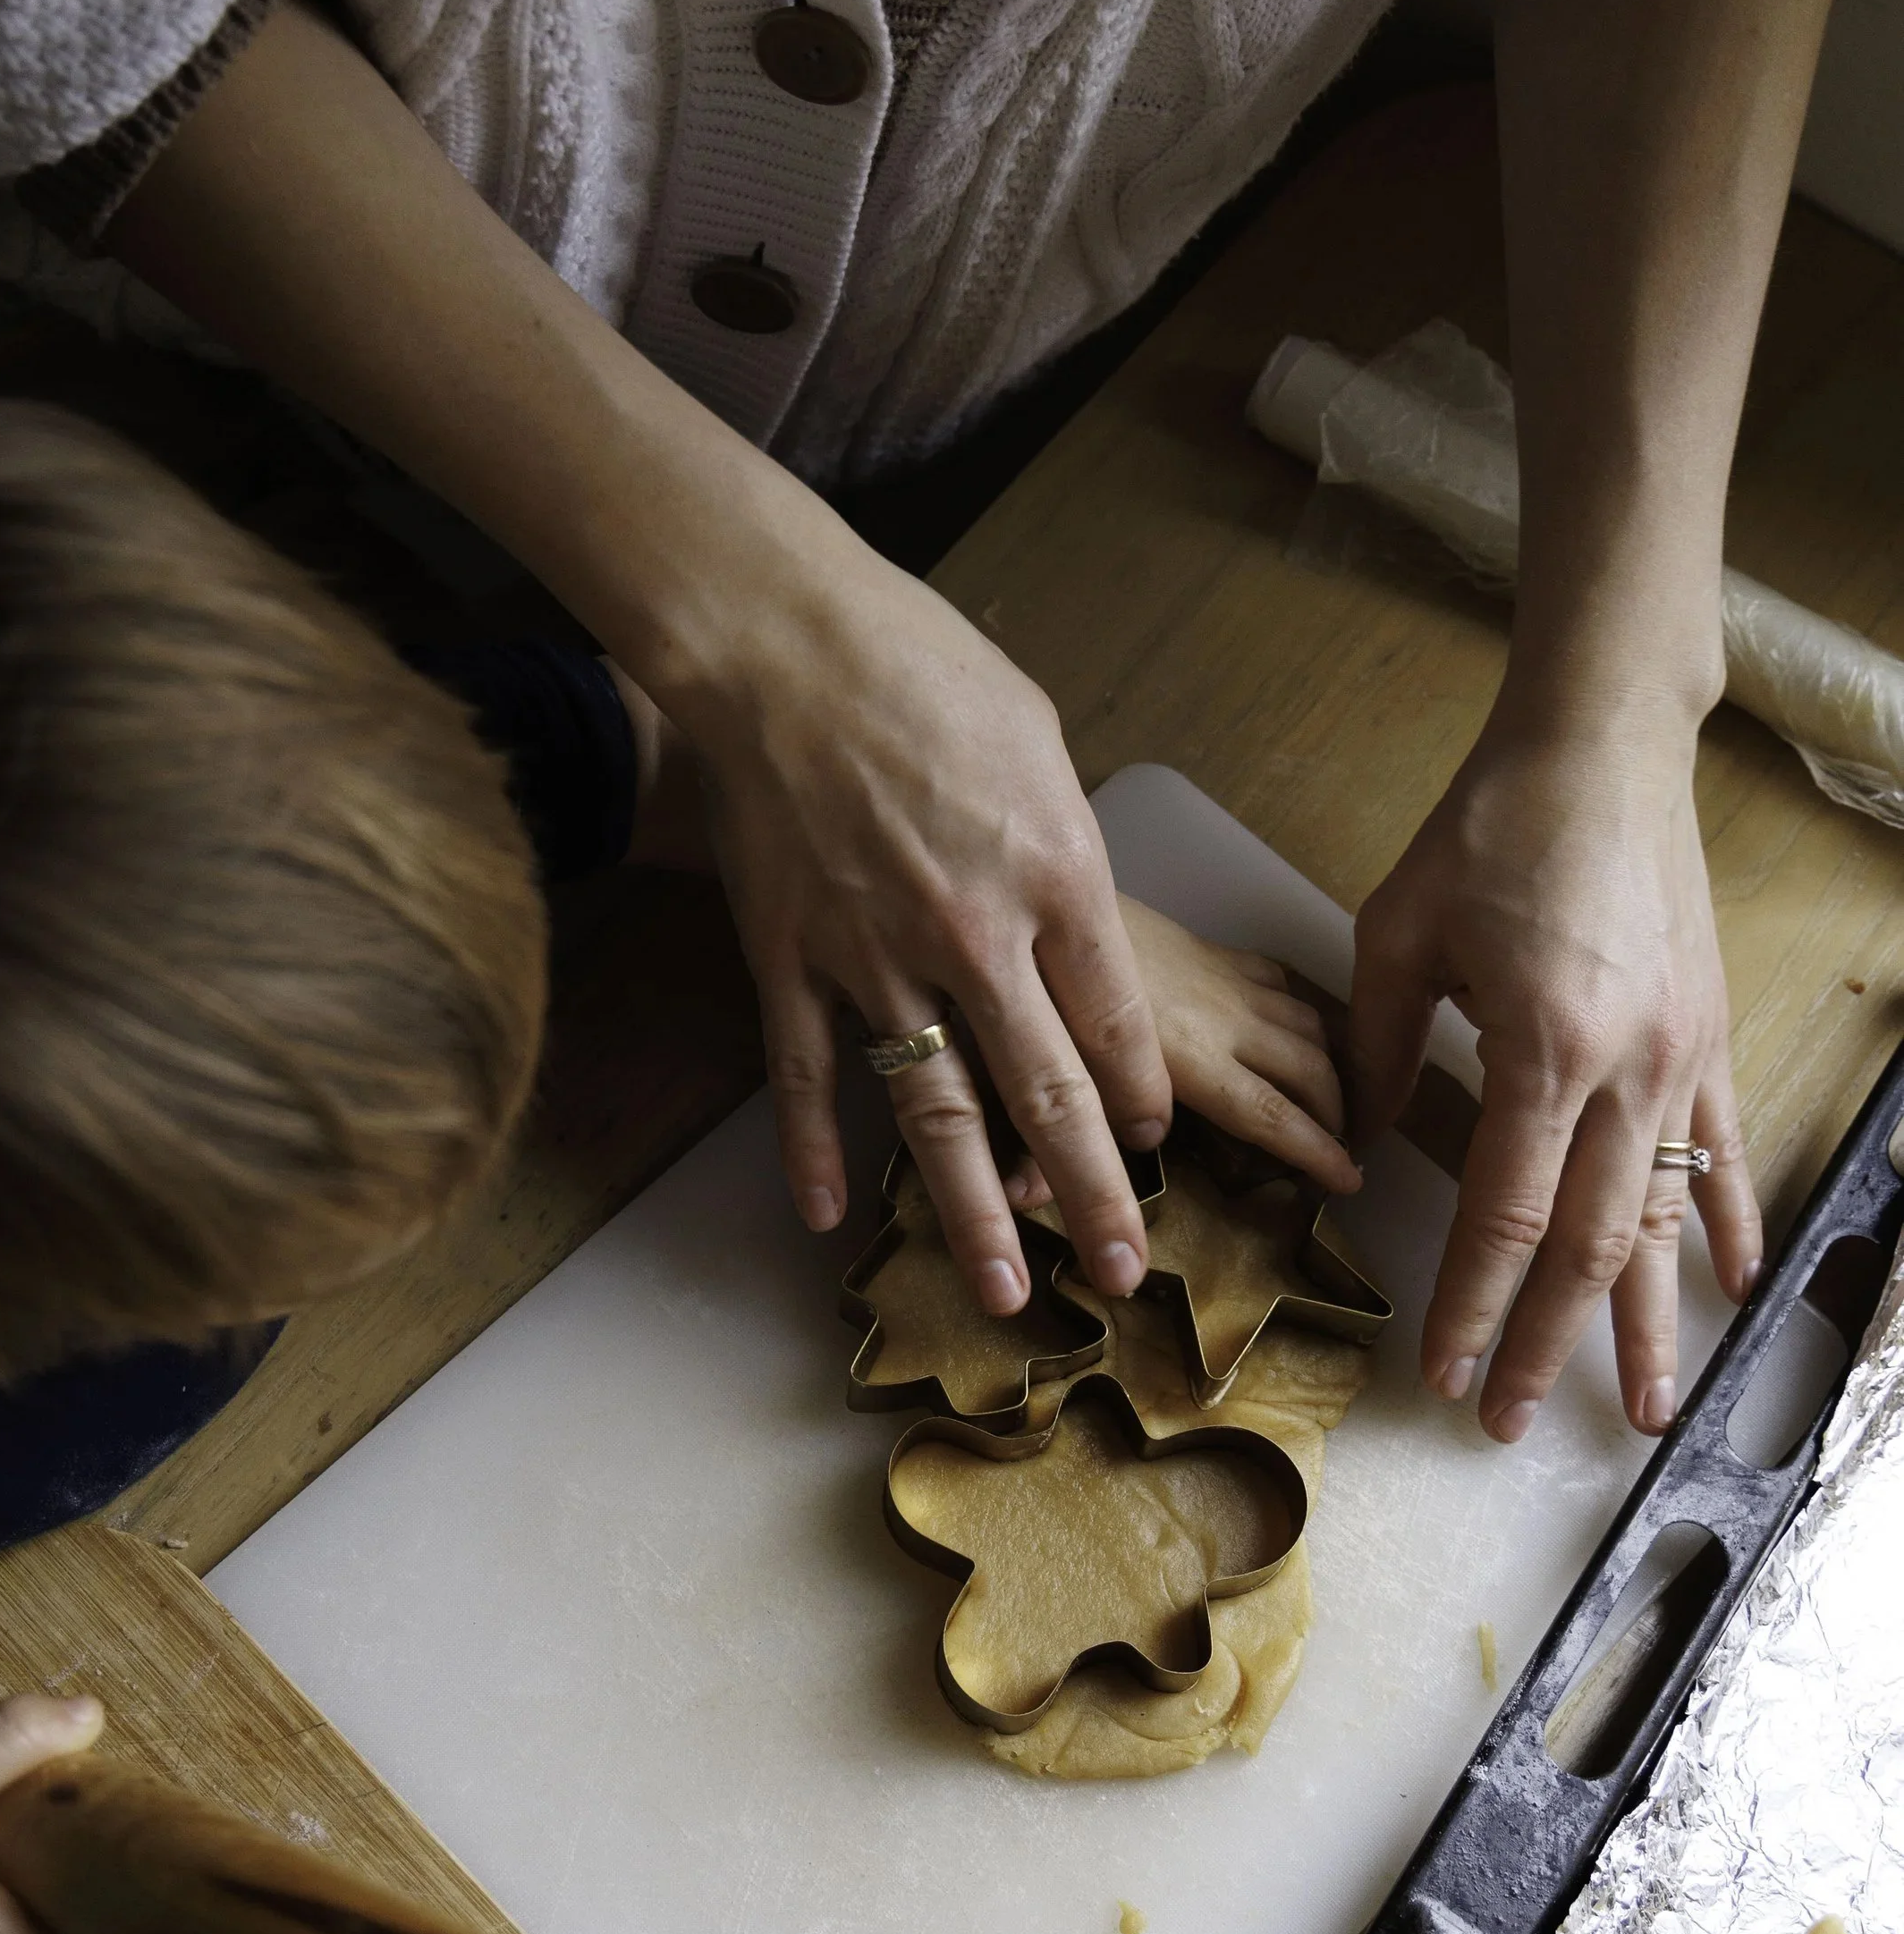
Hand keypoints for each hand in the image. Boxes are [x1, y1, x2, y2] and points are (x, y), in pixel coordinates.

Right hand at [686, 549, 1169, 1318]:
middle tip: (1128, 1274)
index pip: (1118, 1024)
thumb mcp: (1037, 742)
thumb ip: (1062, 845)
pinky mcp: (790, 956)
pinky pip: (809, 1074)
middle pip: (1051, 1095)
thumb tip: (1077, 910)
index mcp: (1058, 876)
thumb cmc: (920, 667)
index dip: (1141, 1097)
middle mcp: (978, 936)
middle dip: (1097, 1197)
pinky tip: (827, 1215)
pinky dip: (813, 1150)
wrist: (780, 641)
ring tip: (1002, 1291)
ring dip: (975, 1212)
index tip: (1154, 1140)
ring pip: (937, 1112)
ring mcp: (876, 956)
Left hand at [1007, 897, 1359, 1209]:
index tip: (1349, 1179)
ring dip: (1331, 1064)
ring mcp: (1224, 979)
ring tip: (1332, 1100)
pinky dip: (1302, 1013)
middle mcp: (1224, 1019)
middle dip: (1338, 1113)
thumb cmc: (1043, 990)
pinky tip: (1297, 1030)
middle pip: (1310, 1070)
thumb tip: (1067, 1185)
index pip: (1273, 1115)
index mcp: (1191, 1059)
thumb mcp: (1059, 1069)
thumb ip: (1074, 1127)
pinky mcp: (1213, 948)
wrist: (1046, 897)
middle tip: (1343, 1146)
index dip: (1318, 1151)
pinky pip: (1281, 982)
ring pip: (1307, 1023)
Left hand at [1349, 720, 1759, 1438]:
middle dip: (1549, 1345)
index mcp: (1545, 1048)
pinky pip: (1722, 1156)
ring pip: (1664, 1222)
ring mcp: (1681, 1059)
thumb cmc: (1494, 827)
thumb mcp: (1400, 931)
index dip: (1473, 1304)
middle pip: (1591, 1246)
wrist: (1604, 747)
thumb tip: (1361, 1140)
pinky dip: (1729, 1227)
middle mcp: (1629, 1070)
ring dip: (1649, 1322)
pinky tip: (1733, 1289)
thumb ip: (1379, 1045)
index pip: (1505, 1215)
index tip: (1441, 1368)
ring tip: (1641, 1407)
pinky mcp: (1707, 1038)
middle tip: (1505, 1419)